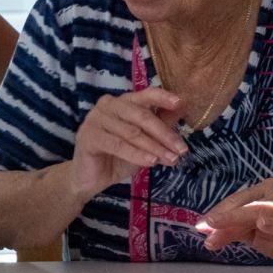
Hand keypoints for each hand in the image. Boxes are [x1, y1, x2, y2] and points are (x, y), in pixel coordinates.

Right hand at [71, 88, 188, 195]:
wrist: (92, 178)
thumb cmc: (119, 156)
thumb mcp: (146, 141)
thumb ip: (161, 123)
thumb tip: (183, 106)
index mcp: (123, 101)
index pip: (145, 95)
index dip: (162, 97)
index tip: (180, 103)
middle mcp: (108, 105)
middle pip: (141, 116)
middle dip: (164, 134)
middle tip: (182, 149)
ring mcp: (95, 118)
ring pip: (131, 132)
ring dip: (154, 147)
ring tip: (171, 160)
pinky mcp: (88, 135)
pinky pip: (117, 144)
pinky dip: (136, 154)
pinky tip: (150, 162)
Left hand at [196, 178, 272, 272]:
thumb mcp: (256, 237)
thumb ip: (234, 230)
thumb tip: (207, 232)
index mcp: (270, 191)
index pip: (239, 200)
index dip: (219, 212)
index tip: (200, 225)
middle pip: (247, 203)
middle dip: (224, 219)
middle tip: (204, 231)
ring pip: (261, 211)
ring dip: (237, 222)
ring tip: (218, 230)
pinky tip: (262, 225)